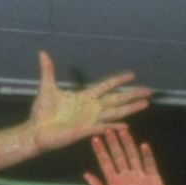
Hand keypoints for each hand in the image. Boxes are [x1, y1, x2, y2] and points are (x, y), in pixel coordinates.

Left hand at [27, 51, 150, 151]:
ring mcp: (90, 119)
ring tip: (145, 104)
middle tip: (149, 91)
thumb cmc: (42, 112)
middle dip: (132, 94)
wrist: (36, 131)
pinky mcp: (85, 130)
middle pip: (117, 99)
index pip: (106, 86)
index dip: (119, 80)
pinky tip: (127, 126)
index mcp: (84, 97)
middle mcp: (91, 108)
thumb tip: (42, 53)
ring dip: (130, 108)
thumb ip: (48, 70)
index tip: (132, 74)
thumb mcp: (46, 88)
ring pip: (115, 112)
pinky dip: (115, 127)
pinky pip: (103, 127)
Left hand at [84, 125, 167, 184]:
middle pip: (119, 156)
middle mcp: (126, 178)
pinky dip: (146, 155)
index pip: (106, 163)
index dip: (100, 151)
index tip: (94, 138)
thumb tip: (86, 174)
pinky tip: (143, 145)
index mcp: (114, 184)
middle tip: (108, 128)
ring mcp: (140, 178)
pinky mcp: (154, 180)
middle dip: (113, 143)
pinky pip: (150, 165)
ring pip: (133, 157)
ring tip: (124, 131)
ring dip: (128, 144)